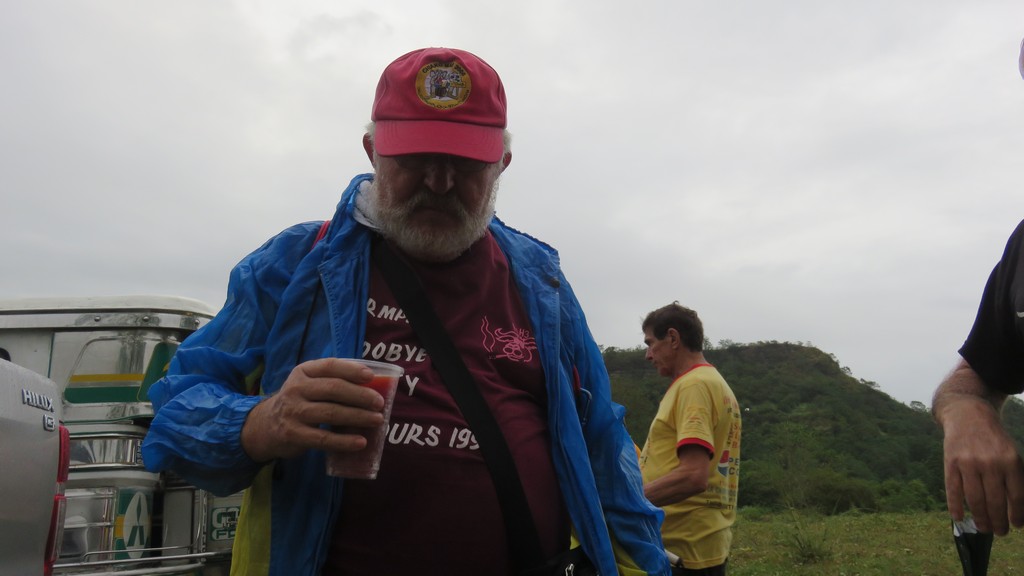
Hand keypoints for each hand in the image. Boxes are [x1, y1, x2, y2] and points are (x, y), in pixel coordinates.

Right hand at [240, 358, 385, 462]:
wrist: (265, 426)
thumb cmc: (298, 402)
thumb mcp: (307, 384)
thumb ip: (331, 380)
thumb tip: (372, 383)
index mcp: (303, 372)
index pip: (330, 366)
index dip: (352, 370)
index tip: (371, 376)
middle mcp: (296, 389)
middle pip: (334, 389)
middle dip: (361, 395)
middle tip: (379, 403)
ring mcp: (294, 412)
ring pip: (331, 413)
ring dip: (358, 416)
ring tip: (377, 420)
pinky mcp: (294, 435)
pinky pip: (323, 439)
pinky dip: (344, 441)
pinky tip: (360, 442)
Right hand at [938, 394, 1023, 534]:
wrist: (968, 414)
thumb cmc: (993, 439)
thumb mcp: (1010, 453)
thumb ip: (1013, 477)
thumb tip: (1016, 508)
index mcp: (1010, 461)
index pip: (1016, 496)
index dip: (1016, 514)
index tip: (1016, 526)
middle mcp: (990, 462)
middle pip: (995, 501)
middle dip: (998, 521)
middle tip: (1000, 532)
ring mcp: (969, 462)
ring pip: (975, 499)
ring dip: (980, 518)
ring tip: (983, 528)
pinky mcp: (951, 462)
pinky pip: (953, 489)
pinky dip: (955, 506)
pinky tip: (958, 517)